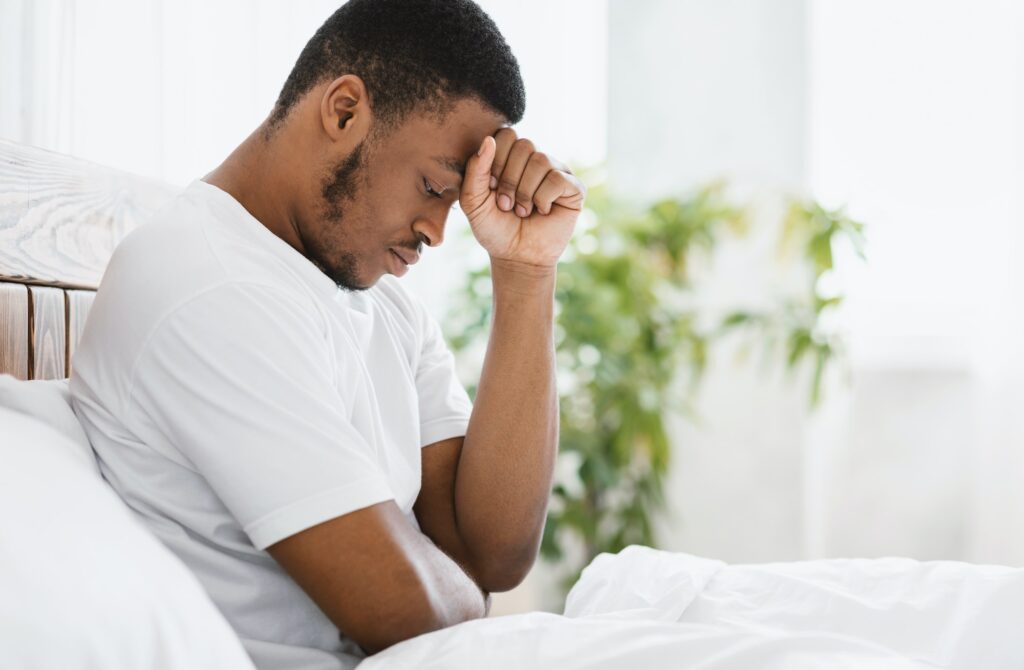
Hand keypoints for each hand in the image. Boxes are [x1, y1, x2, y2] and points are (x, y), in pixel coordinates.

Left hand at [459, 128, 584, 267]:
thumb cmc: (494, 228)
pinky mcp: (573, 188)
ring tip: (522, 211)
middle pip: (524, 145)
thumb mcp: (473, 200)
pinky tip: (542, 211)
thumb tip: (489, 139)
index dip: (496, 160)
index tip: (491, 187)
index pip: (506, 135)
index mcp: (512, 157)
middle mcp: (536, 160)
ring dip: (525, 192)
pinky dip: (543, 198)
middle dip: (509, 178)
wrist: (516, 257)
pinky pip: (557, 178)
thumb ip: (475, 170)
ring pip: (541, 160)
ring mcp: (557, 172)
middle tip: (506, 204)